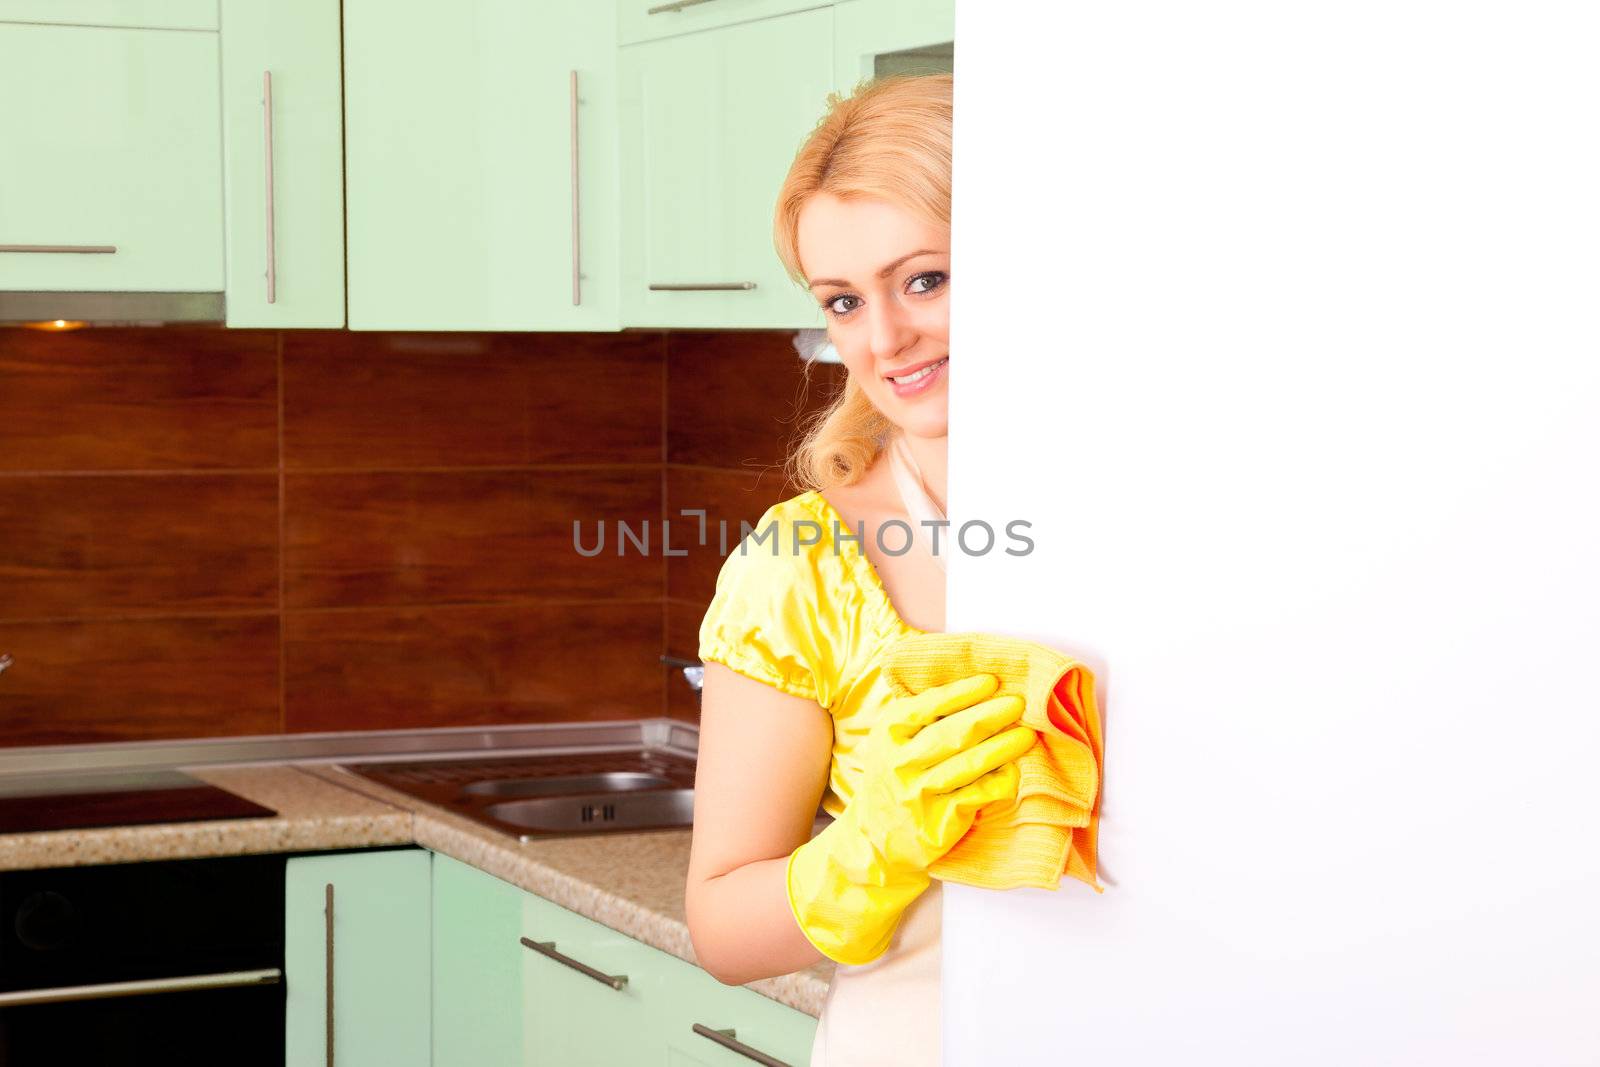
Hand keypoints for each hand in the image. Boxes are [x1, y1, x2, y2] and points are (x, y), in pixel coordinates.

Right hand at [785, 673, 1034, 964]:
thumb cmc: (894, 779)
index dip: (962, 692)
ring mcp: (918, 795)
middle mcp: (899, 763)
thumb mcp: (892, 742)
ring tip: (1026, 735)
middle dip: (989, 715)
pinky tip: (1013, 771)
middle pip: (952, 734)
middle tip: (1018, 703)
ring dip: (1002, 748)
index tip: (991, 681)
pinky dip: (999, 781)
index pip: (928, 706)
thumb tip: (974, 685)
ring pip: (968, 765)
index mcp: (888, 734)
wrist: (877, 840)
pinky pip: (977, 796)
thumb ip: (921, 715)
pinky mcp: (938, 822)